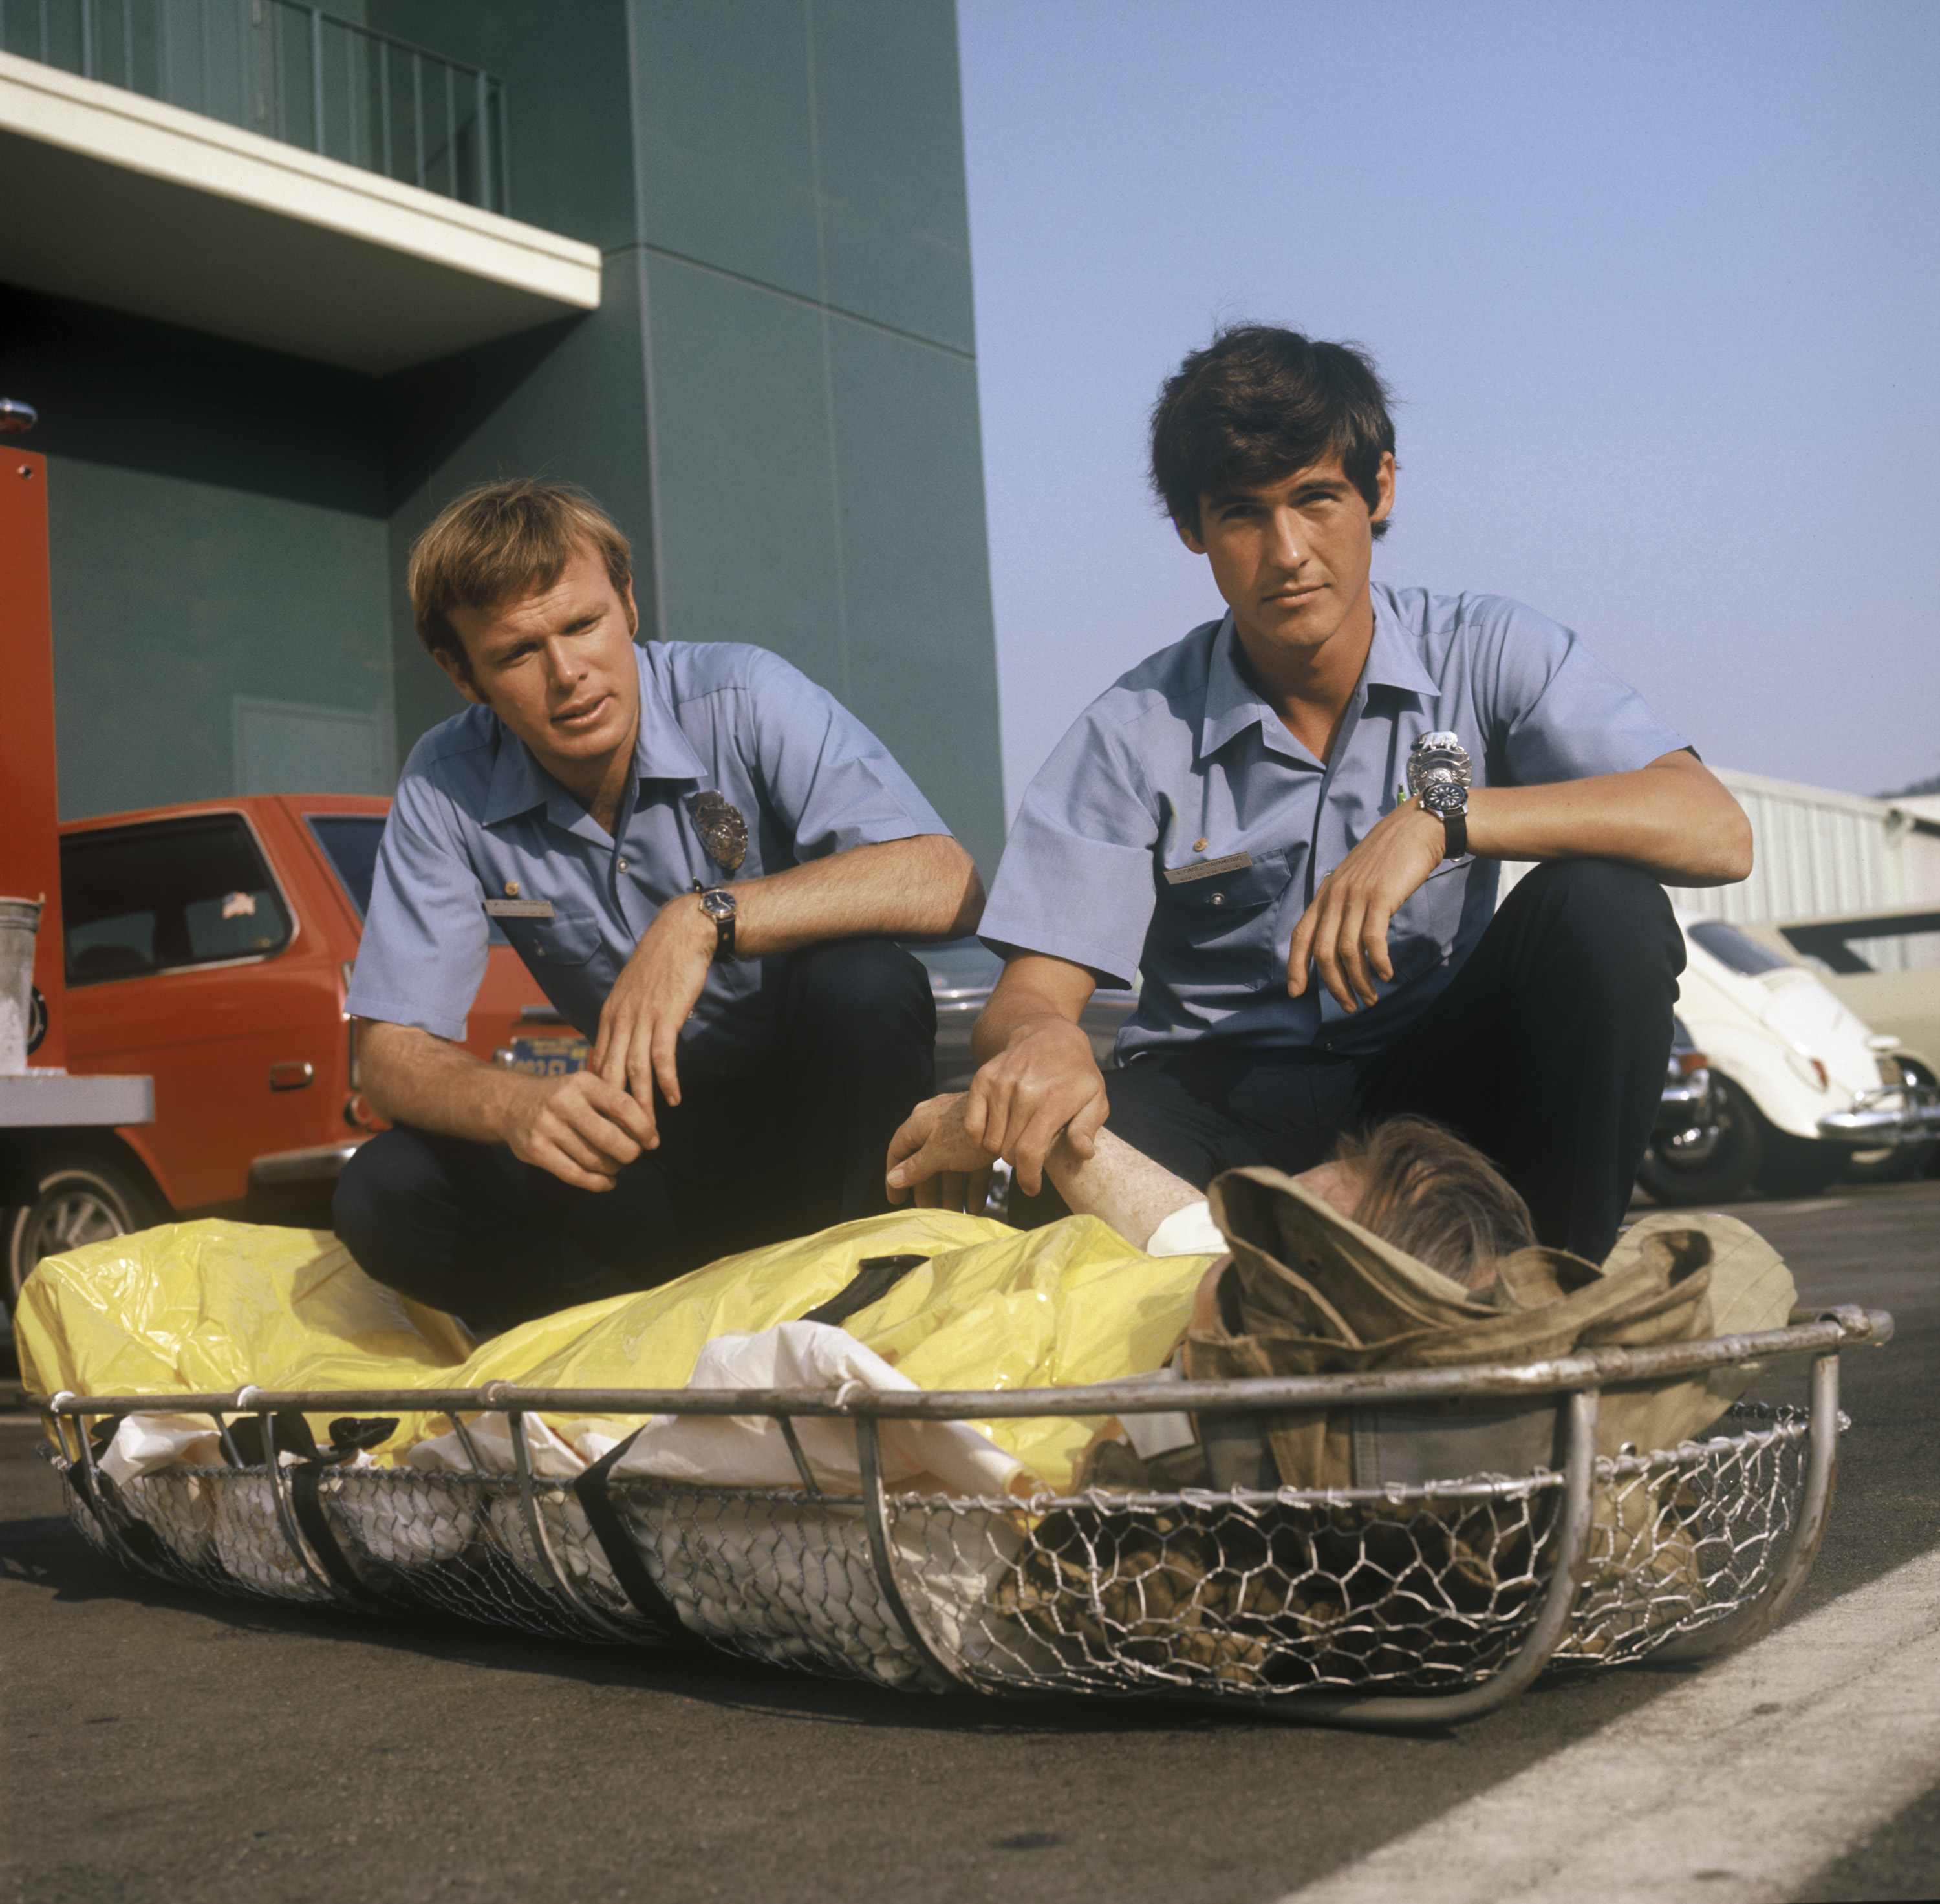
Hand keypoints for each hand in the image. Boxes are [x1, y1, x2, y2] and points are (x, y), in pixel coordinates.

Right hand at [499, 1068, 658, 1190]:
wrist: (510, 1102)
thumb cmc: (561, 1097)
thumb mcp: (584, 1087)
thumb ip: (612, 1104)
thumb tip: (648, 1134)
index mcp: (582, 1082)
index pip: (622, 1105)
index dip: (643, 1127)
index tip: (652, 1140)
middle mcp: (563, 1102)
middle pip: (609, 1138)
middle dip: (630, 1153)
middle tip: (634, 1155)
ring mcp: (546, 1127)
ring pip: (593, 1160)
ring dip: (613, 1168)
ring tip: (616, 1165)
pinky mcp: (534, 1150)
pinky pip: (574, 1175)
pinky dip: (597, 1183)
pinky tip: (607, 1182)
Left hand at [590, 895, 715, 1140]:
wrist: (681, 935)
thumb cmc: (661, 963)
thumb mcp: (634, 992)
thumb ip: (627, 1018)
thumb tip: (626, 1043)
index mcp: (609, 1015)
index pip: (598, 1062)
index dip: (599, 1095)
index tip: (602, 1119)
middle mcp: (620, 1019)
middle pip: (610, 1074)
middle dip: (614, 1110)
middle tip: (621, 1137)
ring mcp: (641, 1018)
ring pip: (634, 1071)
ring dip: (641, 1104)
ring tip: (647, 1130)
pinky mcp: (665, 1016)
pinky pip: (662, 1056)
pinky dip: (666, 1081)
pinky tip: (673, 1100)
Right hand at [885, 1093, 992, 1211]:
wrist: (1011, 1113)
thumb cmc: (969, 1131)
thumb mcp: (938, 1153)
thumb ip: (915, 1167)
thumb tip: (893, 1179)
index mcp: (920, 1123)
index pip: (898, 1150)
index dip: (894, 1175)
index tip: (897, 1200)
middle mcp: (937, 1125)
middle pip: (925, 1162)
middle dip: (929, 1190)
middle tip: (930, 1214)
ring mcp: (960, 1131)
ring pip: (949, 1166)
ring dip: (952, 1192)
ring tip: (957, 1214)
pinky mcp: (981, 1138)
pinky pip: (971, 1164)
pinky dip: (972, 1184)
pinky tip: (976, 1205)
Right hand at [961, 1017, 1107, 1197]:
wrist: (1049, 1034)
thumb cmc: (1077, 1074)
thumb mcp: (1096, 1099)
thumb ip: (1087, 1128)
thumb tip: (1083, 1153)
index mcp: (1052, 1100)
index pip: (1029, 1151)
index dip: (1028, 1177)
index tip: (1031, 1188)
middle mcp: (1022, 1091)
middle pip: (1008, 1150)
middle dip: (1019, 1163)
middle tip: (1029, 1156)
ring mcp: (999, 1084)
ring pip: (990, 1141)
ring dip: (1001, 1149)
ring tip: (1016, 1140)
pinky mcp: (981, 1079)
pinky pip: (971, 1126)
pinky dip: (981, 1138)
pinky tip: (998, 1133)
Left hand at [1287, 800, 1446, 1010]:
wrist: (1416, 829)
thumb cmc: (1389, 858)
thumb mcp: (1356, 880)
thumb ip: (1343, 906)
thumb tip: (1341, 941)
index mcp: (1326, 893)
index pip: (1300, 936)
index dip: (1295, 967)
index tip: (1296, 993)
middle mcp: (1335, 896)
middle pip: (1323, 953)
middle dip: (1334, 986)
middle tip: (1349, 1006)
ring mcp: (1356, 896)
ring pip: (1348, 952)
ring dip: (1359, 982)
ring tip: (1371, 998)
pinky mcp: (1381, 897)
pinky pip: (1372, 941)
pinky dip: (1378, 963)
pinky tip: (1386, 974)